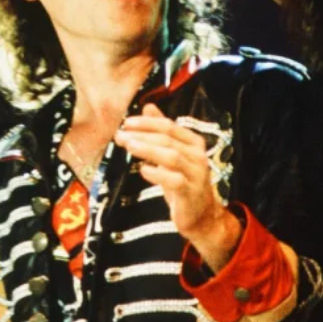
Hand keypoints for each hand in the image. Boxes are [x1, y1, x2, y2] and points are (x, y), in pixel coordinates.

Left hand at [115, 104, 241, 270]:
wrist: (201, 215)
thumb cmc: (183, 181)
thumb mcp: (172, 153)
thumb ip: (161, 131)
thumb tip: (148, 106)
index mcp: (193, 143)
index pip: (169, 126)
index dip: (147, 123)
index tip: (126, 122)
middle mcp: (198, 156)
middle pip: (168, 140)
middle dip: (142, 135)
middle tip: (121, 135)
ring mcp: (196, 175)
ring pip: (172, 157)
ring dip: (148, 150)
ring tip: (128, 146)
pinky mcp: (190, 193)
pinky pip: (174, 180)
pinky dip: (157, 174)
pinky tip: (143, 170)